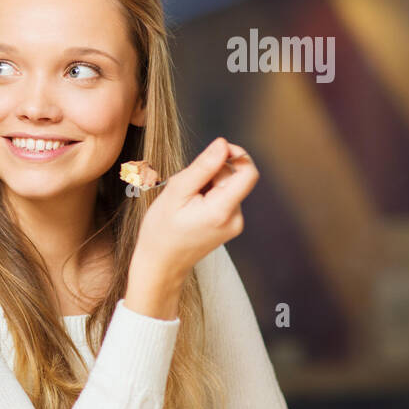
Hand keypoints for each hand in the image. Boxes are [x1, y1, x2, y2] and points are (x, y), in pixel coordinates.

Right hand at [132, 137, 258, 286]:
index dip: (236, 154)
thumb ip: (202, 167)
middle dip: (211, 172)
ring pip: (227, 187)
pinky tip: (190, 208)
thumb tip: (222, 144)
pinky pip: (223, 199)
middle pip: (234, 178)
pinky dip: (207, 196)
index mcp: (222, 210)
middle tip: (185, 185)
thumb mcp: (175, 193)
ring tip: (185, 200)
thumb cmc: (161, 231)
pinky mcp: (229, 226)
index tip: (218, 150)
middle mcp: (235, 218)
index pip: (248, 173)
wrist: (160, 264)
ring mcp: (233, 224)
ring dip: (207, 185)